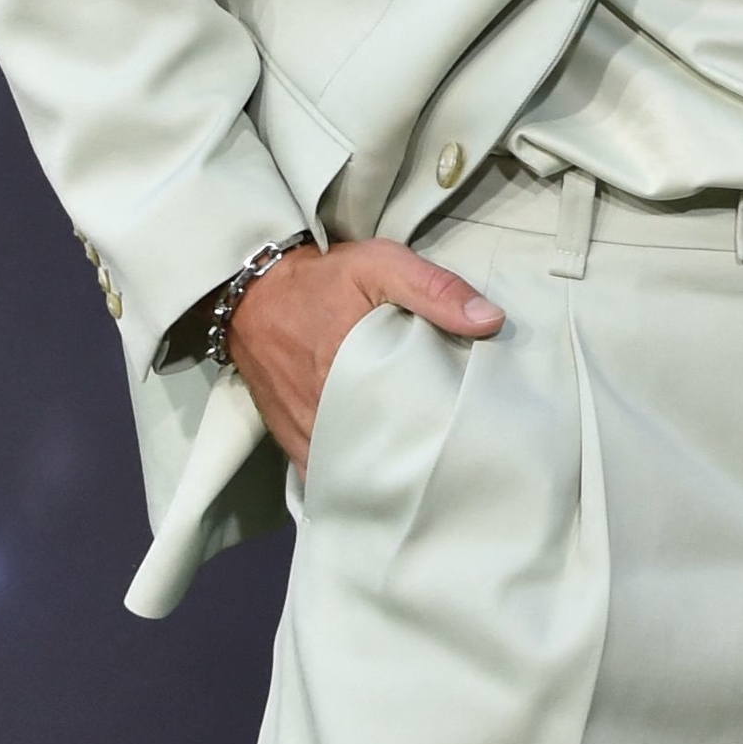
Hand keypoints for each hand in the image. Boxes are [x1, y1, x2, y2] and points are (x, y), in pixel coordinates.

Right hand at [230, 238, 502, 466]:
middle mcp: (324, 413)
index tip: (467, 441)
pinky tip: (374, 477)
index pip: (407, 425)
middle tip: (450, 461)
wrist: (251, 291)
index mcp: (352, 373)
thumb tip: (491, 321)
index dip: (438, 437)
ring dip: (380, 474)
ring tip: (418, 474)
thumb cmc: (321, 278)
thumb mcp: (381, 265)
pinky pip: (322, 471)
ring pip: (351, 471)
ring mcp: (303, 430)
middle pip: (380, 455)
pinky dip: (347, 478)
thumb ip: (435, 289)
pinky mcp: (289, 436)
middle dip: (413, 462)